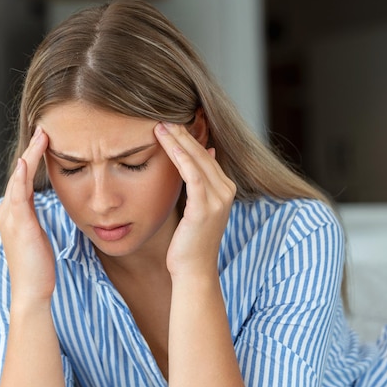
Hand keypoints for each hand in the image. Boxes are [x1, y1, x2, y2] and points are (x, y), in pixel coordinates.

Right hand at [0, 127, 54, 301]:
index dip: (32, 160)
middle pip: (18, 175)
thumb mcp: (37, 236)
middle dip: (31, 151)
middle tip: (43, 129)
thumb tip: (42, 205)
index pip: (22, 180)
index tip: (45, 141)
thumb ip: (35, 218)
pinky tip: (25, 162)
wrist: (32, 291)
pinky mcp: (19, 226)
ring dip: (29, 156)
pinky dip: (20, 178)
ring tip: (41, 136)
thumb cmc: (37, 266)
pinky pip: (18, 196)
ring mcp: (10, 219)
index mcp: (13, 215)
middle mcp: (7, 213)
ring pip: (18, 180)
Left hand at [154, 122, 236, 278]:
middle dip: (182, 133)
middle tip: (163, 115)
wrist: (194, 271)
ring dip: (178, 140)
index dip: (188, 137)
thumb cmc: (189, 241)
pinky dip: (181, 157)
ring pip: (197, 160)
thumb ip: (201, 181)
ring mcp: (218, 199)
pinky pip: (193, 175)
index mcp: (224, 189)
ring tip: (161, 124)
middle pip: (202, 153)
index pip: (205, 155)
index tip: (171, 122)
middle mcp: (226, 190)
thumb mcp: (198, 207)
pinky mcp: (205, 208)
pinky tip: (168, 144)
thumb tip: (206, 151)